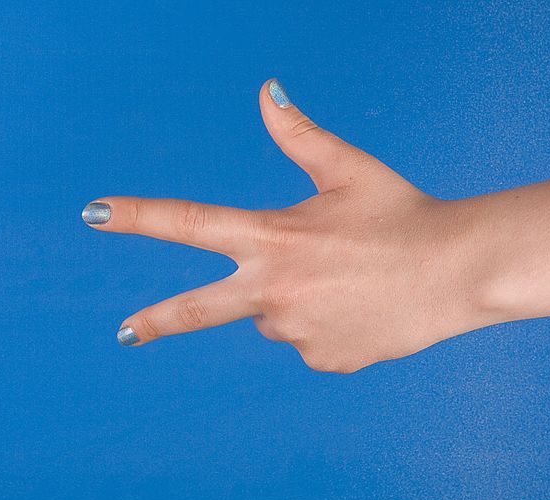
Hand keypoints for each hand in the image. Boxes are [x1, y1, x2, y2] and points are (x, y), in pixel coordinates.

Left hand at [83, 79, 480, 371]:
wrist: (457, 272)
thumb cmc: (404, 213)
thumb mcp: (349, 169)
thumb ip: (298, 134)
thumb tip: (266, 90)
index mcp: (273, 237)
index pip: (189, 223)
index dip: (136, 216)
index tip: (91, 213)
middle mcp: (275, 291)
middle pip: (198, 309)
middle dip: (156, 321)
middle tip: (125, 334)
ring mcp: (298, 332)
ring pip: (276, 316)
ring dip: (296, 299)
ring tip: (350, 281)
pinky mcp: (324, 359)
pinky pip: (309, 341)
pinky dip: (327, 324)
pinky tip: (364, 308)